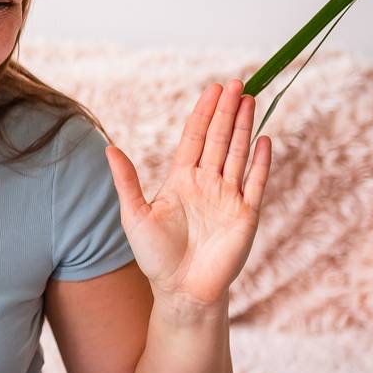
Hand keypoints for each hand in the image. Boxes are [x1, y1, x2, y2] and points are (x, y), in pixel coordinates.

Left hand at [105, 79, 272, 309]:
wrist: (181, 290)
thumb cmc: (155, 256)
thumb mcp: (134, 215)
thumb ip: (126, 181)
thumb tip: (108, 148)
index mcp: (181, 180)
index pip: (195, 138)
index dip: (204, 113)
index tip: (214, 89)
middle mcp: (206, 184)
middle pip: (220, 139)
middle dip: (228, 110)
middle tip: (238, 82)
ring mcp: (228, 198)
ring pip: (238, 154)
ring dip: (244, 127)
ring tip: (251, 99)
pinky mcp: (246, 215)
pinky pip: (256, 182)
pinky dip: (260, 161)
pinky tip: (264, 139)